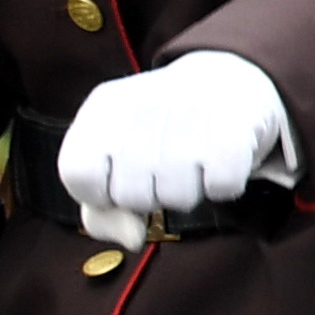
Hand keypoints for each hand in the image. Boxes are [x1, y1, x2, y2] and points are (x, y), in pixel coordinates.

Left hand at [55, 49, 296, 248]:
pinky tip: (220, 161)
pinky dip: (224, 185)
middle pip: (130, 196)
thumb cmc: (163, 128)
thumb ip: (101, 204)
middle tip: (163, 170)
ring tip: (194, 164)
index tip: (119, 180)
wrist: (229, 75)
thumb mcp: (117, 152)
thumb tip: (133, 238)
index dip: (98, 193)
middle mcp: (144, 105)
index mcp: (104, 107)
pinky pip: (222, 188)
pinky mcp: (235, 127)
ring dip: (188, 192)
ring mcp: (191, 114)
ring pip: (176, 198)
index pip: (79, 173)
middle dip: (148, 196)